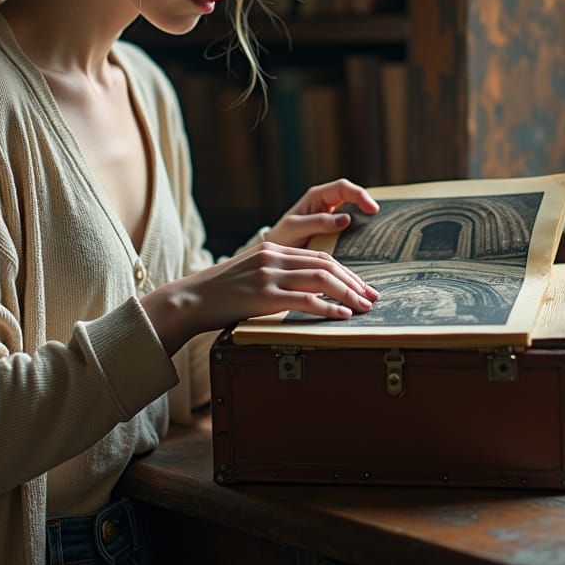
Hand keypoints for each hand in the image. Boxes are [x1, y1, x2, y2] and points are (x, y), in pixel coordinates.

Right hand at [140, 240, 378, 355]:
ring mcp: (269, 275)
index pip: (321, 255)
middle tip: (372, 298)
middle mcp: (274, 257)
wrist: (192, 298)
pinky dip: (327, 308)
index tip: (363, 286)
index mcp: (274, 248)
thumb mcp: (253, 275)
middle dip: (354, 282)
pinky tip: (340, 316)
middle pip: (326, 264)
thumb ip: (279, 276)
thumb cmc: (223, 293)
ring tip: (363, 308)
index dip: (347, 272)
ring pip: (321, 279)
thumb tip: (310, 292)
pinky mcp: (263, 295)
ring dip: (347, 294)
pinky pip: (304, 300)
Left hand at [264, 178, 380, 248]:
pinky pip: (351, 229)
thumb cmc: (282, 236)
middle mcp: (326, 204)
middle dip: (367, 205)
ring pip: (355, 213)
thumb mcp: (295, 228)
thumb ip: (318, 222)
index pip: (344, 188)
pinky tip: (366, 244)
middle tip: (379, 220)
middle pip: (353, 197)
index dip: (360, 195)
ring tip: (377, 231)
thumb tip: (346, 219)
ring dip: (365, 220)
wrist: (275, 254)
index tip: (373, 209)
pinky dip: (359, 234)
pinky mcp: (334, 232)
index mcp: (317, 196)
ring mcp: (331, 217)